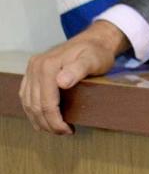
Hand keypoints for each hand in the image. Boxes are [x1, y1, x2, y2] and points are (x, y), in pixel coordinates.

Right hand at [19, 20, 128, 134]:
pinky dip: (32, 111)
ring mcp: (32, 69)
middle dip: (48, 124)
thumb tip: (61, 82)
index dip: (55, 121)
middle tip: (64, 133)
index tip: (68, 130)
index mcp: (47, 65)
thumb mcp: (93, 59)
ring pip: (28, 103)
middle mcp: (35, 66)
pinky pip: (27, 96)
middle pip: (35, 105)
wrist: (94, 40)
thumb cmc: (96, 52)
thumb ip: (78, 69)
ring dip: (38, 120)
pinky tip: (42, 119)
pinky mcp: (32, 73)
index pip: (46, 102)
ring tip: (55, 129)